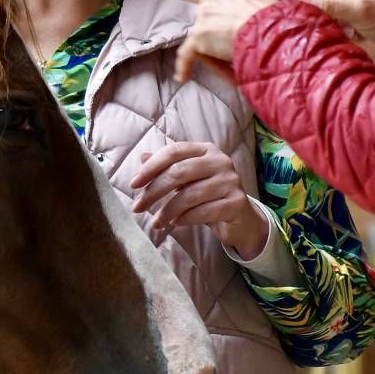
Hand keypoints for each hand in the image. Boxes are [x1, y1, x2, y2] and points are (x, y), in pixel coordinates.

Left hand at [129, 142, 268, 255]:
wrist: (241, 218)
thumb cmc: (209, 195)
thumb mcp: (187, 179)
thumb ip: (167, 167)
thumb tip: (142, 157)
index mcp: (206, 150)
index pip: (173, 151)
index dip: (151, 167)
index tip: (133, 184)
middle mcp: (220, 161)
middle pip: (179, 172)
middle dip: (154, 191)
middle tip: (138, 207)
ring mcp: (231, 181)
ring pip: (190, 195)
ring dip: (168, 211)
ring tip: (156, 223)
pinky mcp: (237, 202)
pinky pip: (204, 211)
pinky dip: (186, 218)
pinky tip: (175, 223)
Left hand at [133, 0, 276, 83]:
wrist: (276, 33)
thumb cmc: (277, 23)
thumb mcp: (258, 8)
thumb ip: (239, 15)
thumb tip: (231, 37)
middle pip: (200, 26)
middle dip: (213, 41)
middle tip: (236, 48)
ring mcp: (203, 16)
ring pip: (200, 43)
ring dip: (217, 55)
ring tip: (242, 58)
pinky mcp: (200, 35)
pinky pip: (187, 55)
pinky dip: (185, 66)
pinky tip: (183, 76)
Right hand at [275, 0, 374, 65]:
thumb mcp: (361, 9)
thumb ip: (331, 5)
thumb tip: (302, 5)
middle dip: (315, 5)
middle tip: (339, 20)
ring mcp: (332, 1)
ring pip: (307, 6)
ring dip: (320, 19)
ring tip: (345, 28)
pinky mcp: (330, 18)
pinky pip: (311, 19)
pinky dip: (319, 28)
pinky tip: (340, 34)